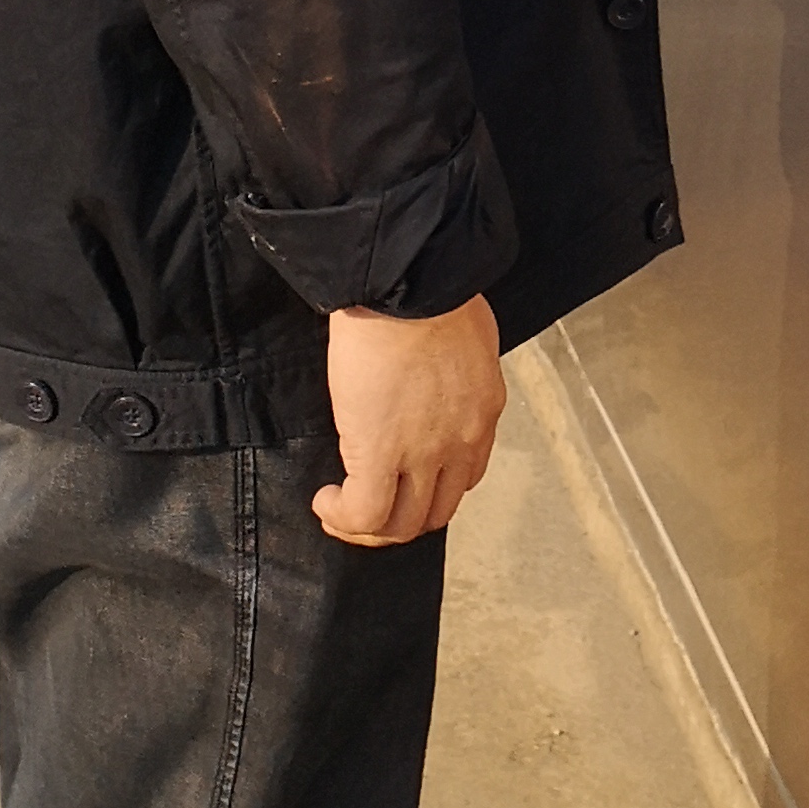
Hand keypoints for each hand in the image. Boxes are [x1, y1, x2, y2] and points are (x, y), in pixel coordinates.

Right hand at [315, 298, 504, 546]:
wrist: (407, 282)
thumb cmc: (429, 290)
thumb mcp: (466, 335)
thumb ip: (455, 370)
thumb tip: (431, 377)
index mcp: (483, 410)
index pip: (465, 476)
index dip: (430, 485)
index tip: (402, 476)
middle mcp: (462, 442)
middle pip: (436, 512)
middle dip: (401, 516)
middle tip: (368, 502)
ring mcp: (424, 454)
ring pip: (401, 525)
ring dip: (370, 526)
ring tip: (341, 509)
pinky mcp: (380, 455)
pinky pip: (364, 515)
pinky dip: (343, 518)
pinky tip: (325, 501)